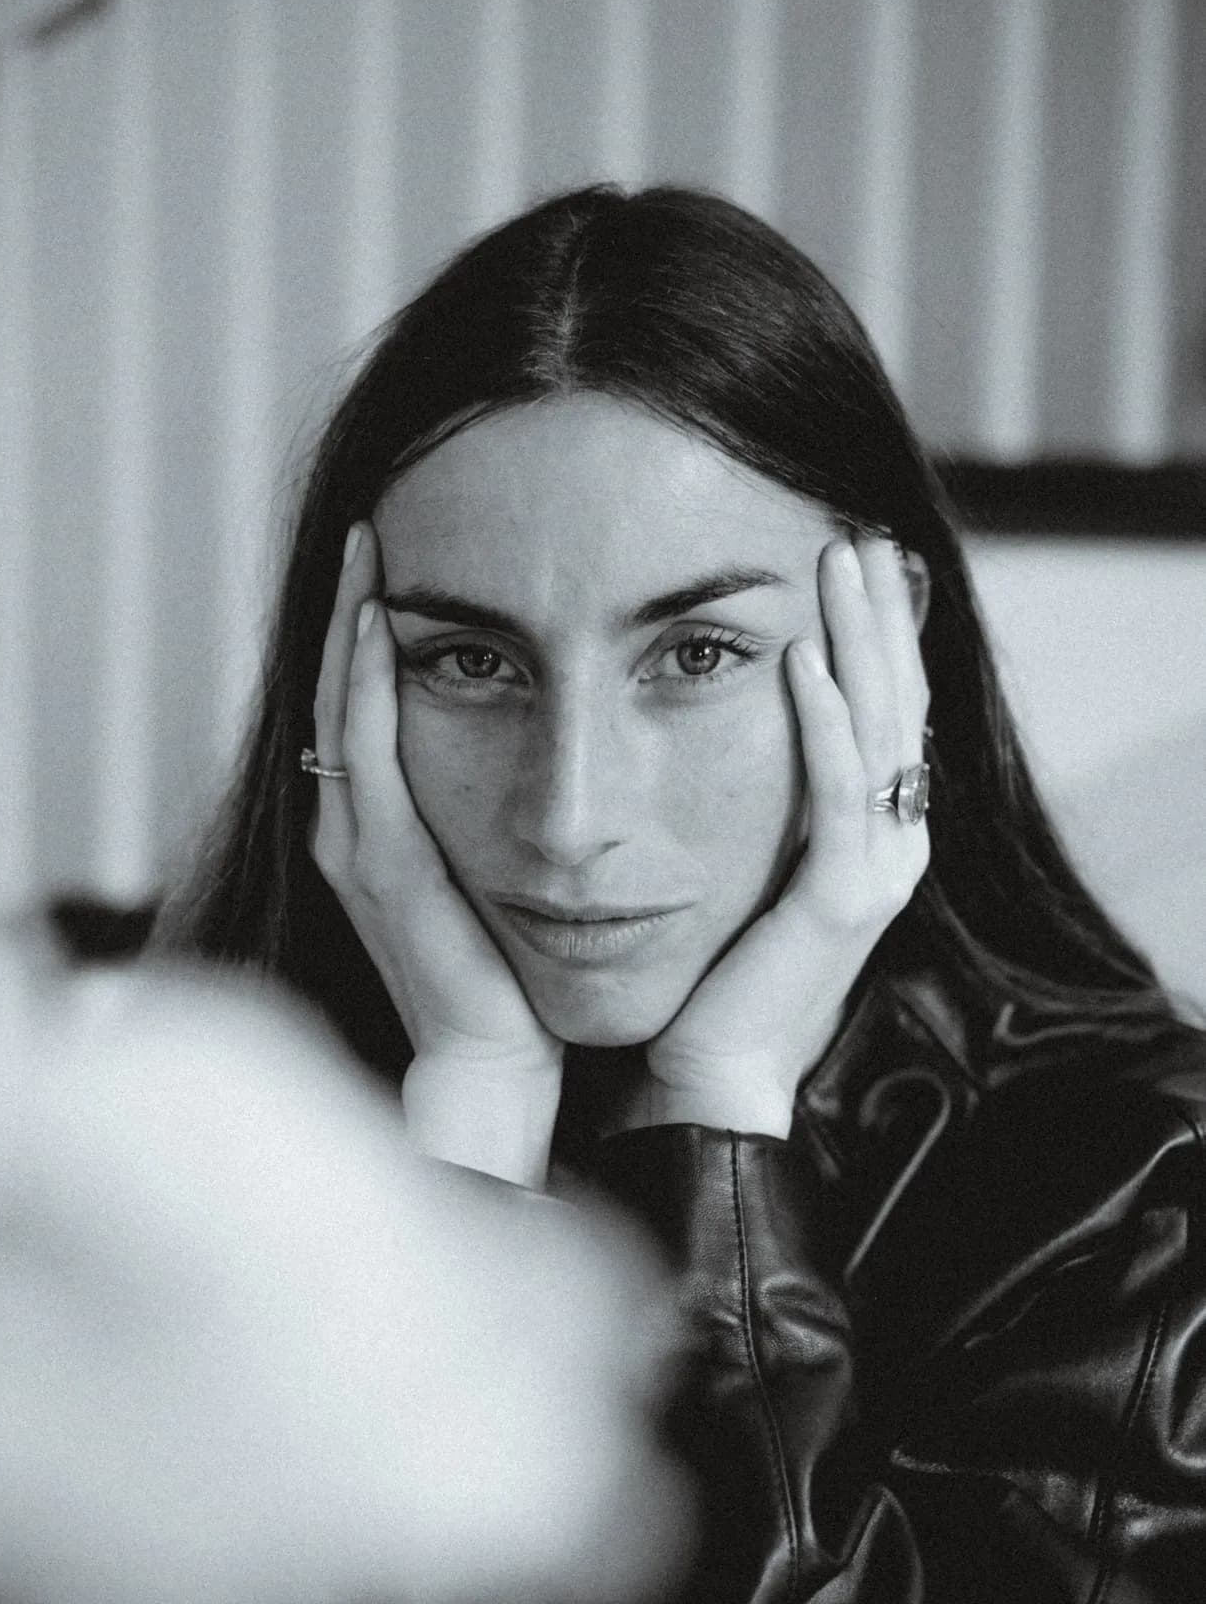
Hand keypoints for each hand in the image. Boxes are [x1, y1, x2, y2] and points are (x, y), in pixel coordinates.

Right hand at [309, 522, 562, 1179]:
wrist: (503, 1068)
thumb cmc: (524, 979)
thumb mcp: (517, 874)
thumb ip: (517, 811)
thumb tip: (570, 754)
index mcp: (388, 828)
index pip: (370, 704)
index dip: (374, 631)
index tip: (399, 554)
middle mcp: (356, 827)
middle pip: (342, 689)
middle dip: (353, 606)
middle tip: (370, 523)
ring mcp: (357, 842)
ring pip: (341, 706)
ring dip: (352, 625)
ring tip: (367, 547)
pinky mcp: (379, 861)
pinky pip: (364, 750)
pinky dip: (369, 681)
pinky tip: (385, 620)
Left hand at [627, 536, 930, 1136]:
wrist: (706, 1073)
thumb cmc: (711, 969)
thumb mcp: (742, 857)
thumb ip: (755, 792)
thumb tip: (723, 706)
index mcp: (870, 829)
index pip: (885, 707)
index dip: (877, 630)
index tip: (848, 554)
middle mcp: (892, 841)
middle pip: (898, 701)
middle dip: (878, 613)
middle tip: (854, 530)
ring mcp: (878, 871)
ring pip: (881, 731)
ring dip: (861, 641)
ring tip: (840, 563)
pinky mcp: (842, 902)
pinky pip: (840, 797)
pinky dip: (819, 726)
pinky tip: (797, 664)